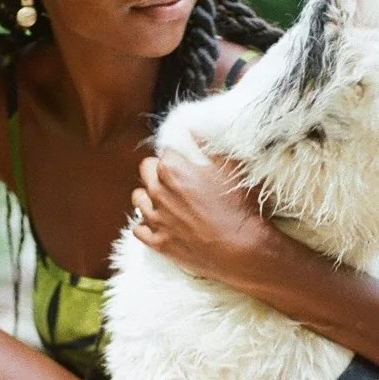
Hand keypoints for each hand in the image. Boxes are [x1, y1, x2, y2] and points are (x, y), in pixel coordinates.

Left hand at [129, 149, 278, 285]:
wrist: (240, 248)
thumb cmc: (238, 205)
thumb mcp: (230, 167)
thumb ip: (206, 147)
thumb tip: (192, 130)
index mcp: (172, 168)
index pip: (164, 152)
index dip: (177, 156)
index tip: (187, 163)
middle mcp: (157, 190)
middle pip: (146, 170)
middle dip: (158, 171)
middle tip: (175, 179)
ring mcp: (155, 218)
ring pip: (138, 198)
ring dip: (149, 196)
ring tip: (165, 200)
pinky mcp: (157, 242)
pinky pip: (138, 228)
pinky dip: (147, 225)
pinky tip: (161, 223)